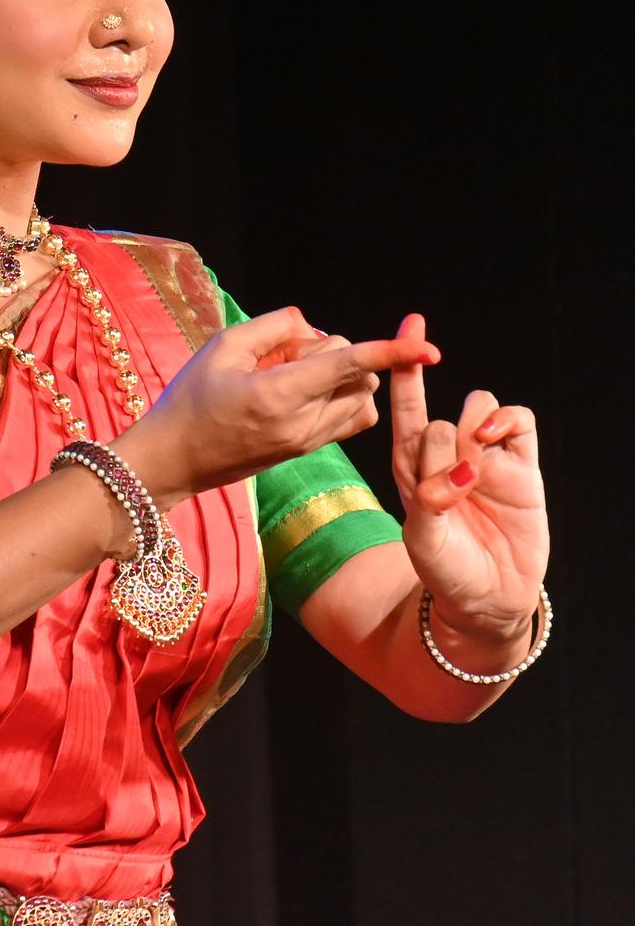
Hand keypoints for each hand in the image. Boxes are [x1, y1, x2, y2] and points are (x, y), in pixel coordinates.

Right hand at [137, 305, 439, 496]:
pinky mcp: (307, 451)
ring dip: (342, 376)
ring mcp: (307, 442)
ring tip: (291, 375)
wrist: (173, 460)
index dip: (392, 352)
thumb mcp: (221, 347)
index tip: (430, 349)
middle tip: (283, 353)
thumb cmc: (188, 400)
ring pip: (361, 398)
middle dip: (335, 351)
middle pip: (359, 375)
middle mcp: (301, 424)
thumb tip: (310, 327)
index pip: (347, 365)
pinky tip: (306, 391)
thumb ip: (272, 327)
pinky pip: (351, 418)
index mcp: (278, 396)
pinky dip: (342, 396)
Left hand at [390, 313, 549, 631]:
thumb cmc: (444, 569)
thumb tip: (463, 466)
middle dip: (441, 445)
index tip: (409, 327)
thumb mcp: (423, 538)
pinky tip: (498, 436)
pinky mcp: (521, 466)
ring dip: (475, 425)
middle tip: (448, 488)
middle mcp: (446, 453)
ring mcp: (485, 457)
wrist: (486, 598)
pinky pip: (518, 422)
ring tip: (476, 465)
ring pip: (479, 407)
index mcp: (410, 464)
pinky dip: (508, 419)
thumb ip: (432, 498)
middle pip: (440, 415)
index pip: (404, 405)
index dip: (404, 368)